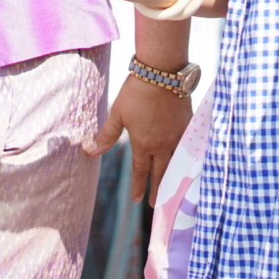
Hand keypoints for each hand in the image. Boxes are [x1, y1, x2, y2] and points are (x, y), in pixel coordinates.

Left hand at [88, 74, 192, 204]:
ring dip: (174, 178)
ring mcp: (178, 137)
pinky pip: (188, 149)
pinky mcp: (189, 126)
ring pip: (177, 164)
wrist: (162, 73)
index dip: (137, 186)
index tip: (136, 200)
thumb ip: (107, 135)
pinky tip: (188, 164)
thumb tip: (90, 151)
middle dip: (158, 190)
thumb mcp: (118, 114)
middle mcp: (162, 145)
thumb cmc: (136, 92)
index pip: (140, 171)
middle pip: (161, 173)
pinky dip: (187, 160)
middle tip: (157, 204)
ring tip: (173, 189)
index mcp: (143, 144)